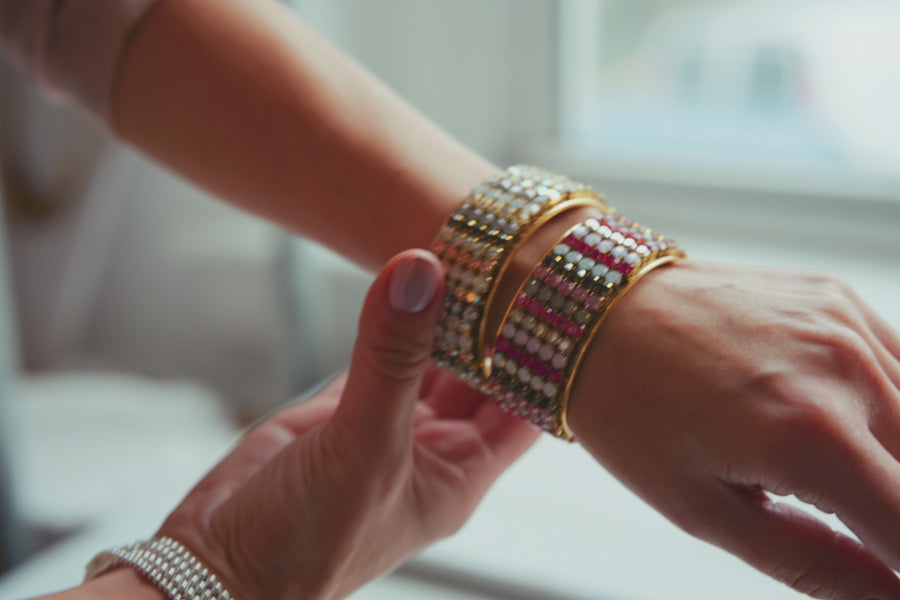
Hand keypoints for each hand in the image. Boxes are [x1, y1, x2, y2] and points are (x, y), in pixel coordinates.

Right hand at [155, 250, 538, 599]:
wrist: (220, 570)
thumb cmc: (306, 543)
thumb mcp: (364, 445)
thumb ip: (391, 358)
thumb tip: (421, 270)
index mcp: (459, 473)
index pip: (525, 405)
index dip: (541, 352)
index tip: (548, 290)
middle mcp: (430, 449)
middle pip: (481, 374)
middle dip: (493, 323)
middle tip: (504, 254)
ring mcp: (384, 426)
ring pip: (429, 359)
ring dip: (443, 315)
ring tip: (463, 253)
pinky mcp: (339, 409)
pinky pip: (378, 354)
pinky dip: (389, 321)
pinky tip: (405, 281)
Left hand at [568, 260, 899, 598]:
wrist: (597, 312)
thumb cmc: (631, 413)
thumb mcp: (703, 509)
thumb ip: (811, 561)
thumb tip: (888, 595)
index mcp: (811, 438)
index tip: (878, 571)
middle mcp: (846, 372)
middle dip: (887, 511)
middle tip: (825, 510)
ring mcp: (846, 325)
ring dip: (886, 458)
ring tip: (807, 459)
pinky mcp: (837, 298)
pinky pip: (896, 365)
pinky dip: (882, 404)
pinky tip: (826, 415)